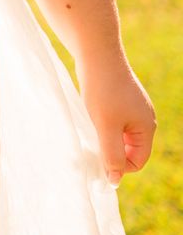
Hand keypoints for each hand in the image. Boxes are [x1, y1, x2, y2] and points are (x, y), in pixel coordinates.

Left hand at [77, 52, 156, 185]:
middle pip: (129, 148)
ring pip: (119, 134)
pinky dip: (101, 123)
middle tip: (89, 145)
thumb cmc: (102, 90)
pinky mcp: (120, 99)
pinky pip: (113, 121)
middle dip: (110, 151)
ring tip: (88, 128)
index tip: (96, 160)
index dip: (118, 165)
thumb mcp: (105, 126)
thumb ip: (111, 154)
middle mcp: (144, 118)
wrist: (96, 53)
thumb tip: (115, 180)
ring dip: (104, 137)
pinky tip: (88, 115)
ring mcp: (133, 107)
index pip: (138, 160)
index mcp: (147, 127)